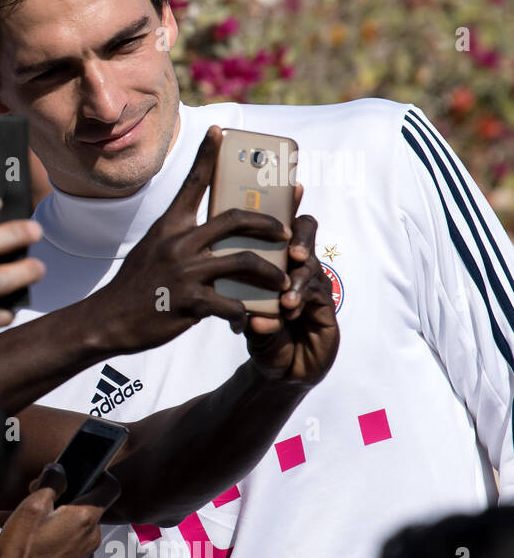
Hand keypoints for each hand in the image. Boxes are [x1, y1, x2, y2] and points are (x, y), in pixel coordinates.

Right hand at [0, 463, 119, 557]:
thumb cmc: (22, 552)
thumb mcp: (32, 506)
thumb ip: (51, 482)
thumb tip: (59, 470)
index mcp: (85, 518)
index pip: (110, 487)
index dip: (99, 473)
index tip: (82, 468)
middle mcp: (90, 538)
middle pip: (79, 507)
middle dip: (53, 498)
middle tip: (26, 495)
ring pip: (64, 527)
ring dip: (40, 520)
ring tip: (6, 522)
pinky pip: (59, 546)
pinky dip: (40, 539)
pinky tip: (11, 542)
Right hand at [88, 126, 293, 354]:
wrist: (108, 319)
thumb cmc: (135, 285)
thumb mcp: (152, 250)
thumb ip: (180, 239)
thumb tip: (211, 237)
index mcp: (169, 227)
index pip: (192, 182)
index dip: (207, 154)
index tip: (220, 130)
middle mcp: (178, 244)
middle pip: (235, 219)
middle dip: (268, 223)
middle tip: (286, 231)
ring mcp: (184, 273)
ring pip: (243, 262)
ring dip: (270, 273)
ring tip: (282, 283)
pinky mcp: (190, 303)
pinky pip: (231, 306)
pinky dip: (244, 314)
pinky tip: (245, 320)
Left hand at [242, 214, 339, 385]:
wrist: (280, 370)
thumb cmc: (259, 334)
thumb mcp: (242, 312)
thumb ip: (237, 296)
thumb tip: (231, 285)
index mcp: (274, 261)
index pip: (281, 226)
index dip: (288, 205)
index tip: (293, 187)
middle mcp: (296, 267)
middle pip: (305, 236)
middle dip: (301, 239)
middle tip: (291, 252)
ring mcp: (314, 285)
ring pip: (311, 266)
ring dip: (297, 278)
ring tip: (285, 296)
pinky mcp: (326, 306)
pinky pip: (316, 294)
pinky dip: (300, 300)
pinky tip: (288, 310)